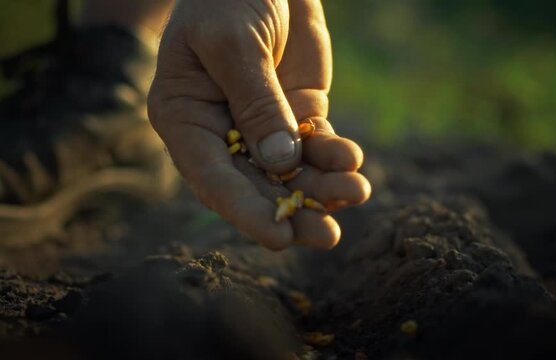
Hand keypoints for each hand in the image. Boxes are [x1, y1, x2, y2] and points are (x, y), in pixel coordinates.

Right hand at [148, 0, 369, 249]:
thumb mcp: (235, 42)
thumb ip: (256, 102)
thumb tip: (281, 162)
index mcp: (186, 117)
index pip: (212, 176)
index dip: (245, 211)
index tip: (279, 238)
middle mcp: (221, 131)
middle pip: (255, 186)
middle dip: (292, 211)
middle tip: (327, 236)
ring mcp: (261, 126)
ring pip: (291, 172)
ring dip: (322, 188)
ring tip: (356, 192)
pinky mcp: (296, 114)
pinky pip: (315, 146)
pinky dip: (334, 157)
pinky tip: (353, 162)